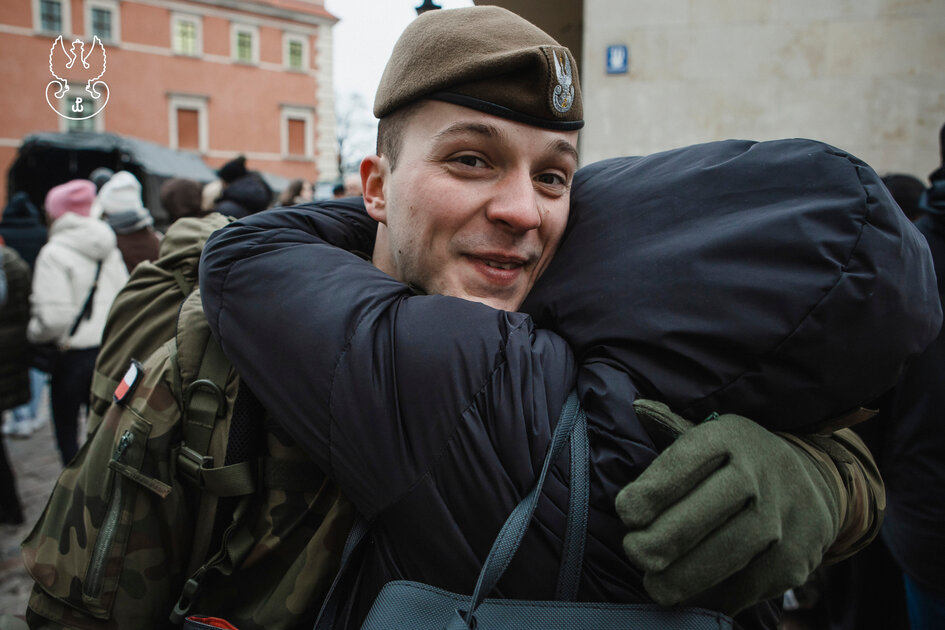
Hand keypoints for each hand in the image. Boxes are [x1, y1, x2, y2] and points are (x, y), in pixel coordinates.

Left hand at [615, 401, 840, 613]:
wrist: (813, 482)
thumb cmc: (737, 462)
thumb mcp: (710, 435)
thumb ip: (669, 426)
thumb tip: (636, 407)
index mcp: (730, 435)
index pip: (686, 460)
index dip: (652, 490)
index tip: (625, 513)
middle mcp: (761, 470)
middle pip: (706, 510)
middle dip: (663, 538)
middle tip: (634, 552)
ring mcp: (783, 514)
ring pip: (729, 550)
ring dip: (686, 574)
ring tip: (654, 586)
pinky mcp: (797, 555)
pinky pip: (752, 582)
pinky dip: (718, 594)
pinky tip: (690, 596)